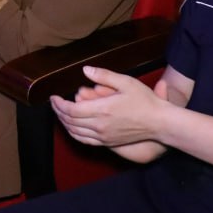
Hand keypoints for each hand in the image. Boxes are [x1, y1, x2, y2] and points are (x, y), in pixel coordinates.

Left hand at [50, 66, 167, 148]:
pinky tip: (72, 128)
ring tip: (60, 113)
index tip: (53, 97)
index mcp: (102, 110)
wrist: (159, 122)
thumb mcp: (126, 82)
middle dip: (58, 112)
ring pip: (75, 132)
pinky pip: (85, 140)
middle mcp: (100, 126)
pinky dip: (74, 134)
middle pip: (70, 122)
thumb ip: (104, 75)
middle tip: (54, 103)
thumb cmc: (145, 100)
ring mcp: (104, 136)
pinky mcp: (108, 142)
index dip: (59, 104)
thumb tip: (85, 70)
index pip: (71, 110)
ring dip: (64, 123)